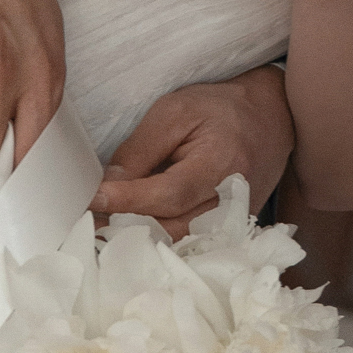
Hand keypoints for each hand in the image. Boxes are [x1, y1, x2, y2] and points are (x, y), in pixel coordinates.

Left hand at [93, 65, 296, 231]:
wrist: (270, 118)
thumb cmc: (219, 109)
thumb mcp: (174, 112)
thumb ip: (140, 151)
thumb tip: (107, 188)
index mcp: (221, 162)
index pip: (169, 193)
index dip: (128, 201)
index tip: (91, 199)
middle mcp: (232, 200)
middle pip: (170, 227)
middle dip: (124, 225)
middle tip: (83, 219)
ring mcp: (233, 221)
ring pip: (176, 241)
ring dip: (136, 237)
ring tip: (100, 226)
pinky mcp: (228, 230)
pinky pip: (186, 242)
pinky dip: (155, 239)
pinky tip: (129, 231)